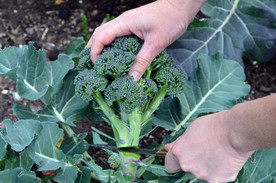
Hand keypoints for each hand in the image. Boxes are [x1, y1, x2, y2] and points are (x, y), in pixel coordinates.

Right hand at [86, 0, 204, 79]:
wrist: (180, 6)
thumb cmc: (170, 19)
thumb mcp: (156, 43)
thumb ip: (143, 61)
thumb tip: (132, 79)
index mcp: (124, 23)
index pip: (100, 37)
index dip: (94, 53)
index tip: (96, 68)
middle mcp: (122, 21)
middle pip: (99, 34)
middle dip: (92, 50)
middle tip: (93, 67)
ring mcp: (127, 23)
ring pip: (106, 34)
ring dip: (100, 47)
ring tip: (100, 64)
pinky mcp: (134, 26)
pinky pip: (117, 35)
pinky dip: (112, 45)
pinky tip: (115, 56)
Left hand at [164, 111, 252, 182]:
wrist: (235, 131)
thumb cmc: (214, 126)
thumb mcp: (192, 129)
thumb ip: (179, 142)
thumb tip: (166, 148)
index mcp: (178, 152)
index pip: (169, 165)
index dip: (176, 162)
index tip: (183, 158)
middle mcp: (187, 166)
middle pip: (187, 168)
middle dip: (194, 162)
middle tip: (207, 150)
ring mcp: (201, 175)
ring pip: (202, 173)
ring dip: (208, 167)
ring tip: (219, 152)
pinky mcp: (216, 180)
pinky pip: (216, 177)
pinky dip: (220, 171)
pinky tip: (226, 159)